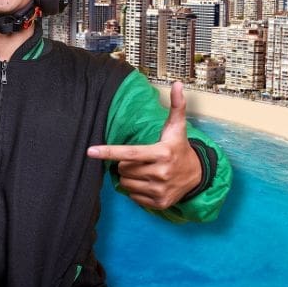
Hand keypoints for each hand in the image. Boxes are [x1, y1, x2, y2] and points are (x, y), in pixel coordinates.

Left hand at [87, 81, 201, 209]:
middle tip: (140, 159)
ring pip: (126, 183)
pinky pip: (133, 196)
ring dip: (129, 176)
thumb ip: (176, 106)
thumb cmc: (179, 148)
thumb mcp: (177, 128)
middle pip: (124, 168)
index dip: (108, 152)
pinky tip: (148, 183)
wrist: (197, 175)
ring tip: (144, 170)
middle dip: (126, 163)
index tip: (90, 151)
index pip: (130, 153)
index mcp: (162, 153)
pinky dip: (135, 189)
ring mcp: (160, 189)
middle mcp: (161, 173)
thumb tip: (178, 84)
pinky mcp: (159, 203)